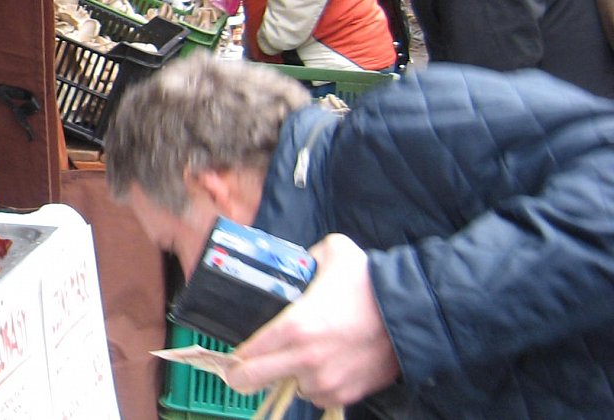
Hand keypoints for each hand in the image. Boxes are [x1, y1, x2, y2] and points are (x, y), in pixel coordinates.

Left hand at [225, 234, 399, 407]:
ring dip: (290, 375)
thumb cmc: (371, 282)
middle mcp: (306, 358)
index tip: (232, 354)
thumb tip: (293, 263)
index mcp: (295, 326)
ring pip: (290, 387)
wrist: (414, 312)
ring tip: (304, 355)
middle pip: (251, 380)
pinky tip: (326, 363)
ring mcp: (326, 380)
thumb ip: (304, 258)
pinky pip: (318, 394)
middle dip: (242, 374)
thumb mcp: (332, 252)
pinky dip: (317, 383)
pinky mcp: (346, 393)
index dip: (234, 355)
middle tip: (243, 367)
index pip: (246, 353)